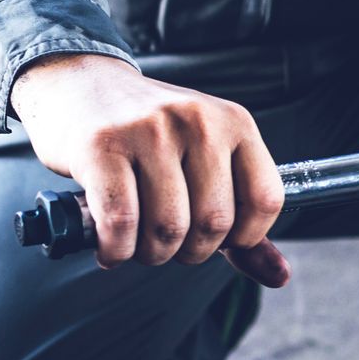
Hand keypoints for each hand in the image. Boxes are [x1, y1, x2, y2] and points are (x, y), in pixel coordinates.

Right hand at [10, 53, 290, 285]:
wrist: (78, 83)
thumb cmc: (148, 134)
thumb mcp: (206, 161)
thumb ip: (243, 219)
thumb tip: (280, 276)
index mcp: (235, 123)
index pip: (266, 201)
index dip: (244, 238)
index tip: (215, 238)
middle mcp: (198, 121)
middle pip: (214, 224)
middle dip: (190, 252)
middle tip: (168, 243)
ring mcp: (149, 129)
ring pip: (168, 228)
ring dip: (152, 254)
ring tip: (138, 243)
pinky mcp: (101, 146)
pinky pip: (121, 223)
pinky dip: (116, 250)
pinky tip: (111, 247)